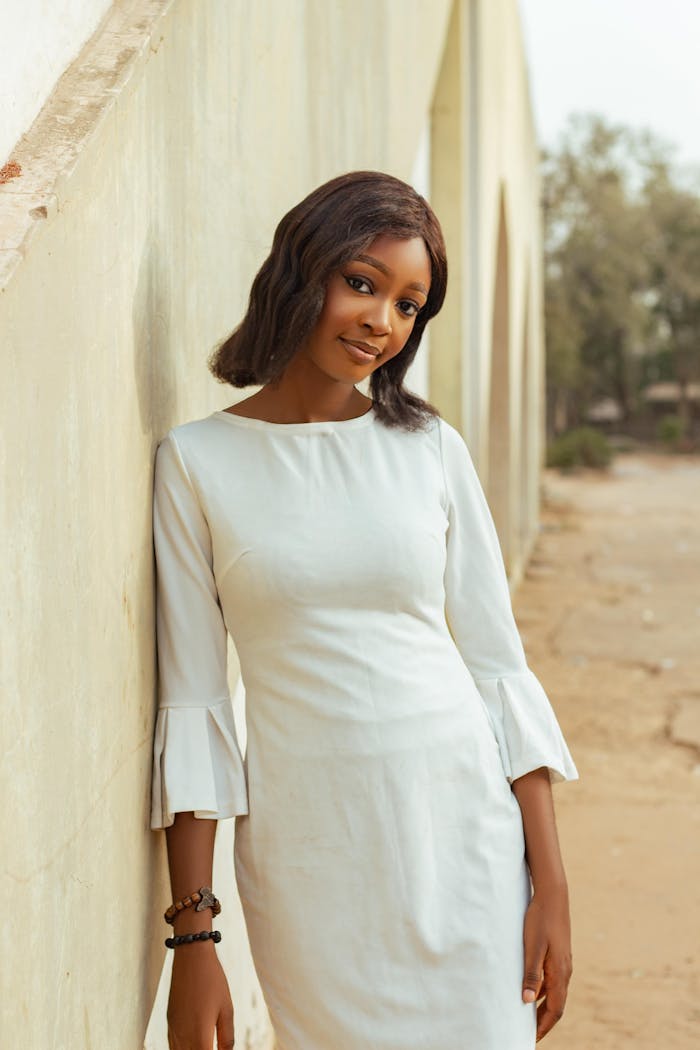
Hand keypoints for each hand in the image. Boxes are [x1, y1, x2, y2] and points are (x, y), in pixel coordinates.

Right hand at [167, 942, 234, 1049]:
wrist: (191, 957)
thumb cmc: (212, 980)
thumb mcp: (227, 1009)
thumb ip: (227, 1037)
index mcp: (200, 1036)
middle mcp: (183, 1037)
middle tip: (213, 1045)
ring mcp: (174, 1029)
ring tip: (206, 1043)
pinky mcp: (170, 1021)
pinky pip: (173, 1046)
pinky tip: (193, 1045)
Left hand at [521, 885, 572, 1041]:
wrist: (553, 895)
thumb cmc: (540, 920)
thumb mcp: (532, 947)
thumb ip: (530, 974)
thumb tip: (526, 1002)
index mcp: (559, 973)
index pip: (555, 1010)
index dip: (543, 1026)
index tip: (532, 1038)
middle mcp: (565, 971)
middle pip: (556, 1004)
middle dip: (543, 1020)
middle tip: (529, 1032)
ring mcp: (563, 962)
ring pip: (554, 992)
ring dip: (542, 1005)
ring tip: (527, 1014)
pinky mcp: (558, 953)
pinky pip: (552, 979)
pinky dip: (543, 990)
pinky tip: (531, 988)